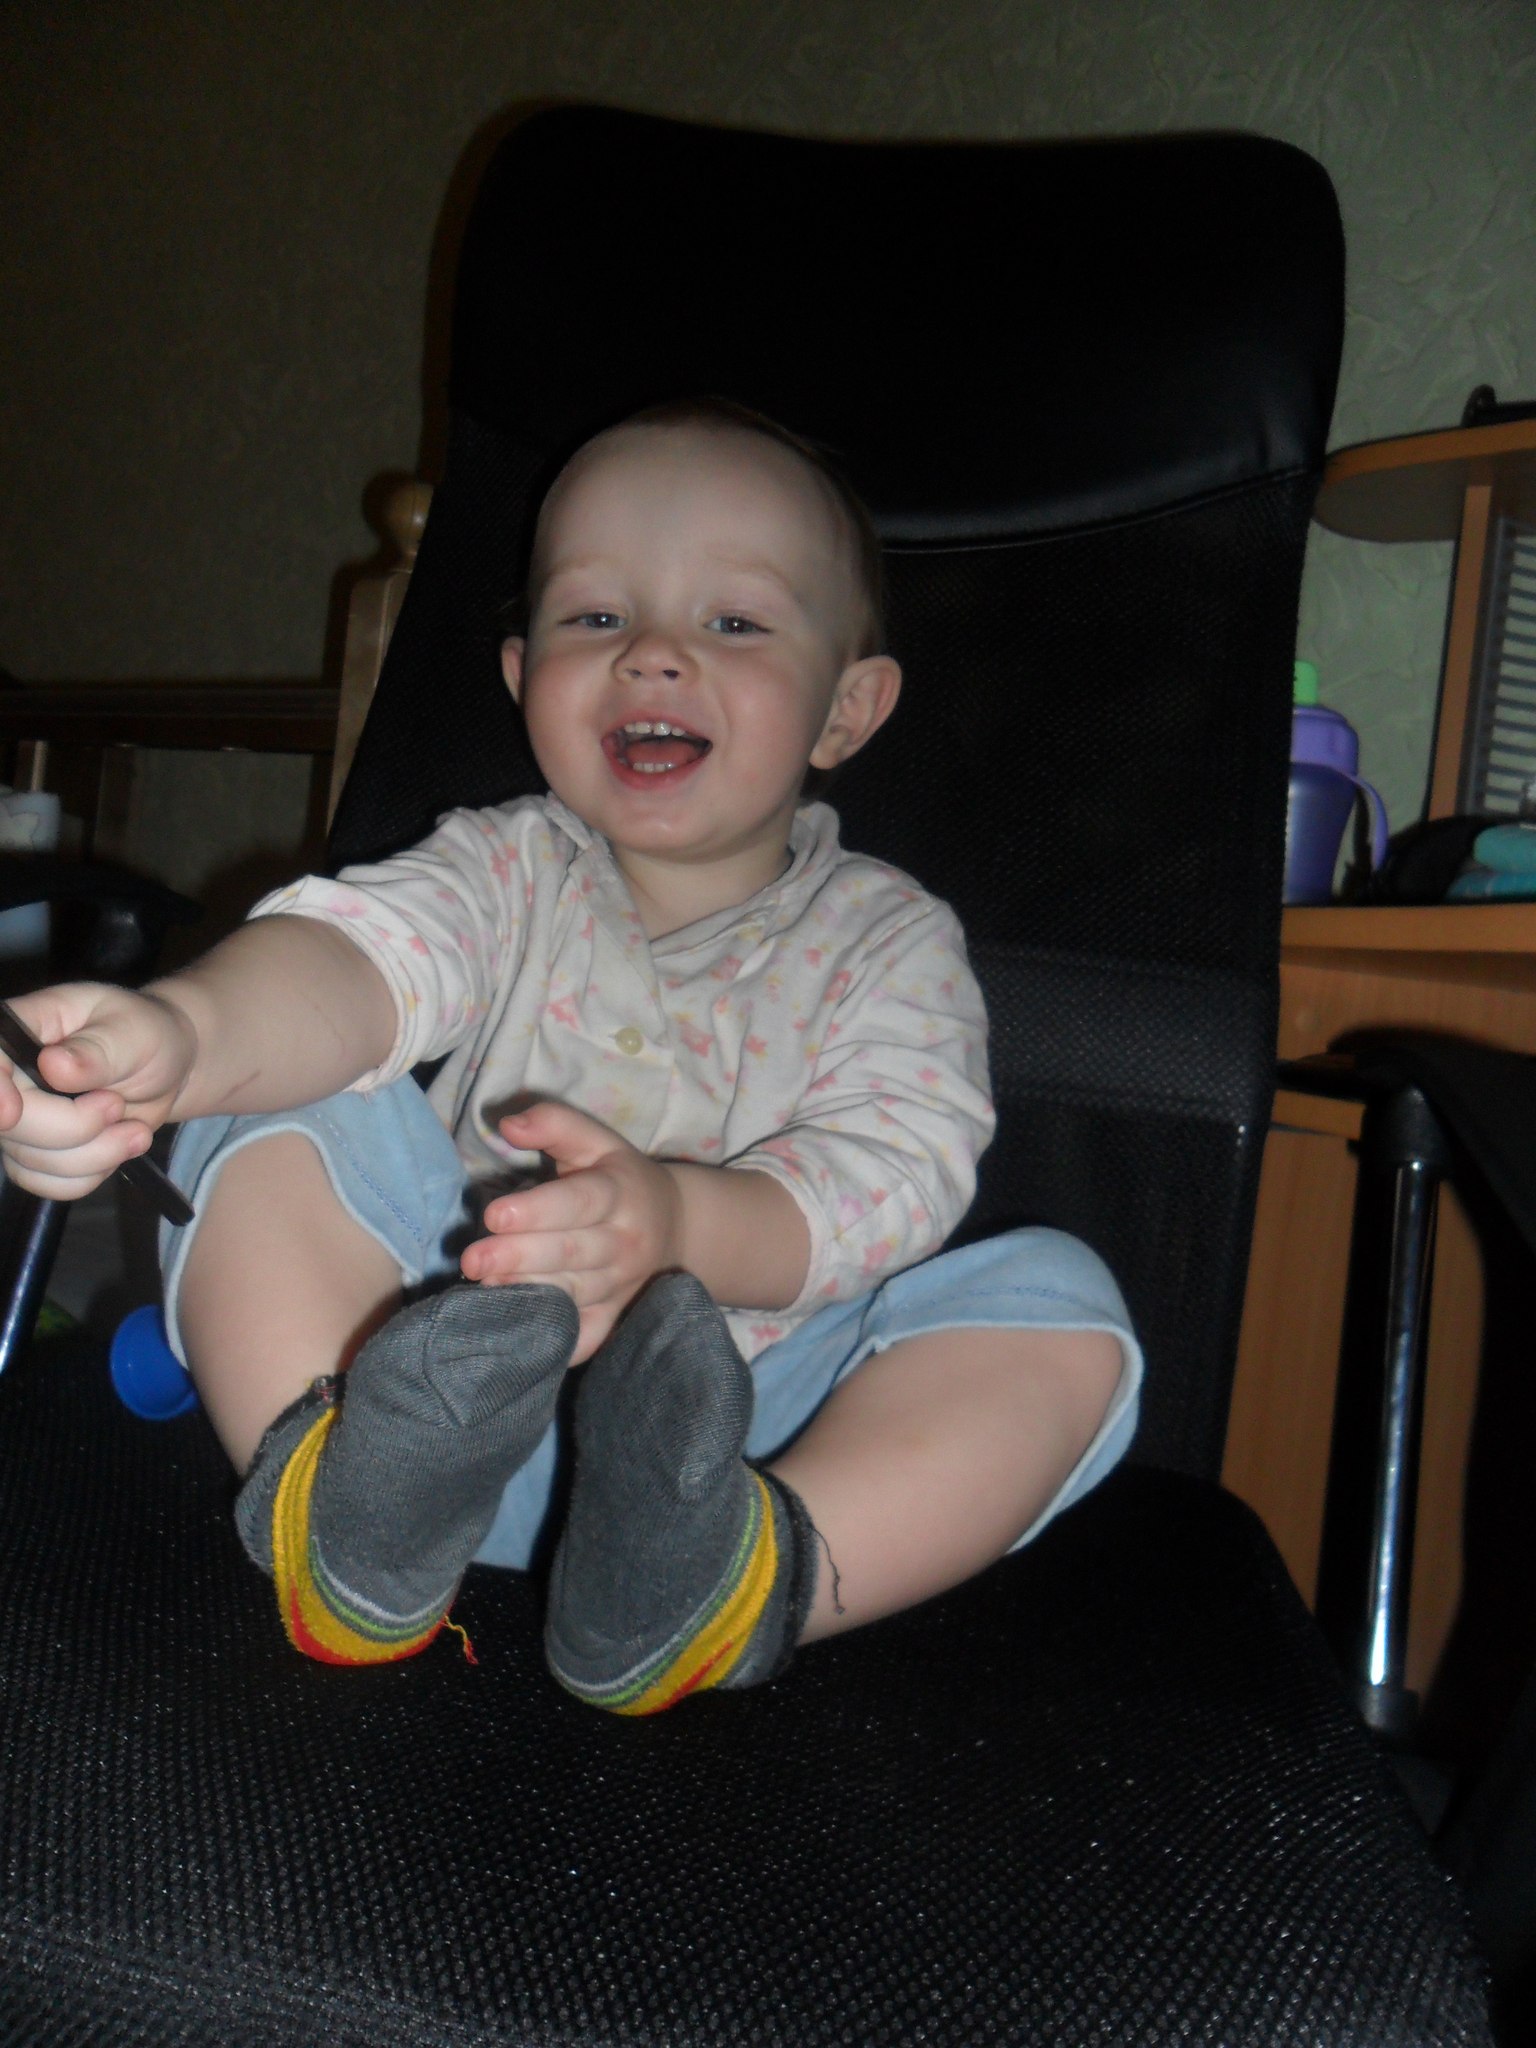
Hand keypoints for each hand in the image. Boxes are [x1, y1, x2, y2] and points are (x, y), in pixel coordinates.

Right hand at [0, 983, 196, 1200]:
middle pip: (11, 1124)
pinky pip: (49, 1184)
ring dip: (97, 1154)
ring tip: (134, 1127)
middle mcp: (9, 1076)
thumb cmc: (146, 1037)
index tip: (12, 1113)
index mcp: (23, 1028)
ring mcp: (18, 1118)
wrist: (166, 1069)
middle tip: (117, 1105)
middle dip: (75, 1127)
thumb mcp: (134, 1033)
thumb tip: (54, 1064)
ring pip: (34, 1161)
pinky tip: (116, 1146)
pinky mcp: (34, 1154)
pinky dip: (91, 1174)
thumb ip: (97, 1051)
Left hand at [459, 1101, 681, 1362]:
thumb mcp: (597, 1141)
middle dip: (519, 1258)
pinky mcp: (614, 1316)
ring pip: (575, 1293)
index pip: (579, 1202)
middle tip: (473, 1260)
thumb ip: (554, 1123)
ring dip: (529, 1293)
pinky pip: (588, 1335)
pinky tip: (521, 1336)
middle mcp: (625, 1242)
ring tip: (485, 1290)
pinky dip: (560, 1341)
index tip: (493, 1215)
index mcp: (620, 1193)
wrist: (677, 1227)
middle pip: (571, 1253)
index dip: (537, 1211)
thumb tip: (507, 1124)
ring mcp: (621, 1285)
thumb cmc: (620, 1178)